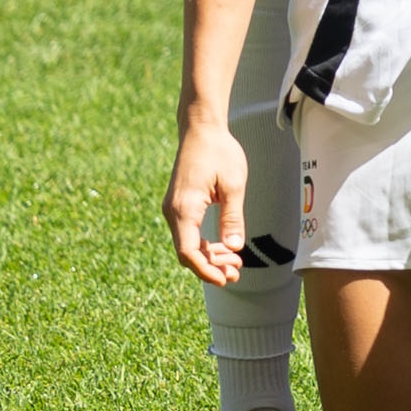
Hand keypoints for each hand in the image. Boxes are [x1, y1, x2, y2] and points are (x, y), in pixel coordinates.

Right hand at [165, 115, 249, 284]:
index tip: (224, 280)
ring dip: (209, 256)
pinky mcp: (179, 206)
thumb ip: (233, 218)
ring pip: (187, 245)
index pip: (188, 252)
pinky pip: (188, 233)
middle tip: (237, 272)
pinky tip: (224, 247)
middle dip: (211, 266)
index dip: (205, 270)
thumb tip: (234, 248)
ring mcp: (174, 209)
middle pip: (187, 252)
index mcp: (184, 209)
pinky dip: (204, 244)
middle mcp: (173, 212)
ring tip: (235, 263)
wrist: (201, 130)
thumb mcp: (233, 185)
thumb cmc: (219, 152)